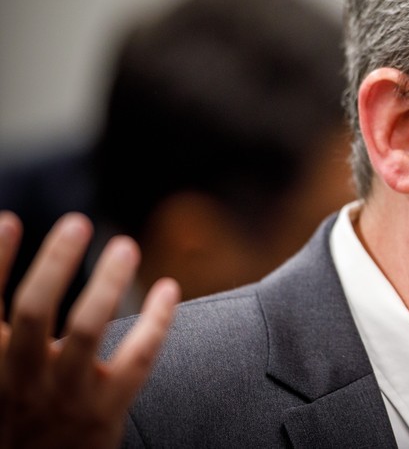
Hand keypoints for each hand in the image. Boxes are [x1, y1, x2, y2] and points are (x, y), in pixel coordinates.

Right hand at [0, 211, 179, 448]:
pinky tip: (169, 288)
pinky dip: (156, 321)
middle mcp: (21, 379)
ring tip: (126, 245)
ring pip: (87, 330)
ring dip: (107, 283)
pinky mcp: (106, 410)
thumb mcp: (0, 371)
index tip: (10, 219)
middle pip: (34, 311)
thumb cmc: (18, 412)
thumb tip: (6, 235)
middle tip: (77, 223)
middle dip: (54, 264)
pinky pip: (137, 360)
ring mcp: (65, 395)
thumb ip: (4, 328)